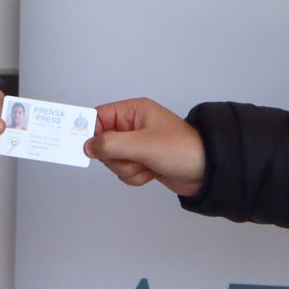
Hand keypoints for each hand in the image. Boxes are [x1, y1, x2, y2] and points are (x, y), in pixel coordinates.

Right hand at [85, 99, 207, 198]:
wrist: (207, 171)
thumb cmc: (183, 149)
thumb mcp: (143, 145)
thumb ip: (111, 144)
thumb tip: (88, 146)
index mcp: (133, 112)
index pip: (98, 117)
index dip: (89, 132)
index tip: (81, 146)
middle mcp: (133, 126)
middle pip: (102, 142)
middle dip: (115, 157)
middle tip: (132, 157)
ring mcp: (137, 144)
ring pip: (112, 160)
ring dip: (126, 169)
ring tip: (146, 165)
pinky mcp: (141, 161)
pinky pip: (123, 171)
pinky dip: (134, 176)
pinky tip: (150, 173)